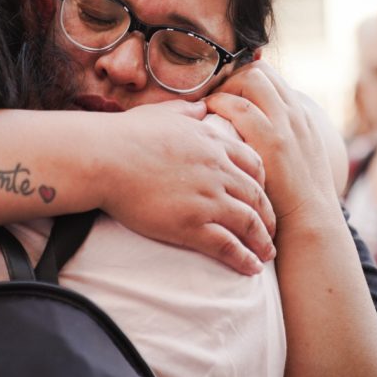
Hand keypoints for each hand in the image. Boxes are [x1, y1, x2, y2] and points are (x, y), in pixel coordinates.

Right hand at [97, 100, 274, 274]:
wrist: (105, 157)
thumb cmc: (127, 135)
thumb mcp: (165, 113)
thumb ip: (187, 111)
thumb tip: (201, 108)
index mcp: (213, 144)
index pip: (253, 164)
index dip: (262, 183)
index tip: (261, 195)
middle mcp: (218, 171)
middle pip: (257, 196)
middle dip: (268, 216)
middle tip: (271, 230)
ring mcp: (207, 199)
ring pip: (249, 222)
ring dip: (261, 241)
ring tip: (266, 254)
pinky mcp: (192, 225)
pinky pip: (227, 245)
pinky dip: (244, 258)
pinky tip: (251, 268)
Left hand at [206, 61, 341, 231]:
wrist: (310, 222)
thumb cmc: (293, 196)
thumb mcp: (295, 156)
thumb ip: (276, 135)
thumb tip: (246, 127)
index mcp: (300, 114)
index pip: (269, 76)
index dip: (242, 79)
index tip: (225, 96)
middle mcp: (295, 112)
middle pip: (259, 71)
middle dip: (232, 78)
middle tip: (215, 100)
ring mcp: (286, 124)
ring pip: (251, 78)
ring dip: (226, 88)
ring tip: (211, 107)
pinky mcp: (273, 141)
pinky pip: (240, 107)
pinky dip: (220, 105)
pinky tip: (208, 118)